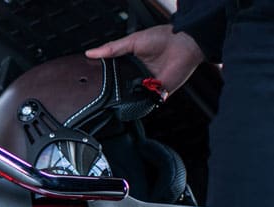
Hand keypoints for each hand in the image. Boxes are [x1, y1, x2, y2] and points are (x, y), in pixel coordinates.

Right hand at [85, 25, 205, 96]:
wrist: (183, 44)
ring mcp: (147, 86)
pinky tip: (135, 97)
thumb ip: (112, 49)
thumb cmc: (161, 38)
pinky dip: (140, 102)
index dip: (103, 79)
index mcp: (129, 64)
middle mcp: (137, 76)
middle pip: (120, 89)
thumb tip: (91, 53)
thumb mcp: (131, 41)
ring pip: (131, 98)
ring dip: (126, 98)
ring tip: (118, 97)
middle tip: (102, 94)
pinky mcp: (158, 93)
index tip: (91, 82)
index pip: (112, 75)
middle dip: (113, 92)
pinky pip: (146, 102)